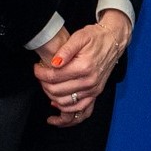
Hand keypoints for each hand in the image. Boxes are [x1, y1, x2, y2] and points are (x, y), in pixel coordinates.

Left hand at [34, 11, 128, 125]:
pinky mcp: (95, 94)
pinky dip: (67, 113)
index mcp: (84, 67)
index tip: (37, 68)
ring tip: (46, 88)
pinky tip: (57, 109)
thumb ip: (65, 50)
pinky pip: (81, 111)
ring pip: (66, 104)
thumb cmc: (96, 38)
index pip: (53, 77)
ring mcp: (93, 90)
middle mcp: (90, 81)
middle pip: (57, 91)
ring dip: (51, 98)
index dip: (40, 73)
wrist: (113, 41)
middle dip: (43, 84)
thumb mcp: (80, 37)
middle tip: (41, 76)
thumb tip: (54, 63)